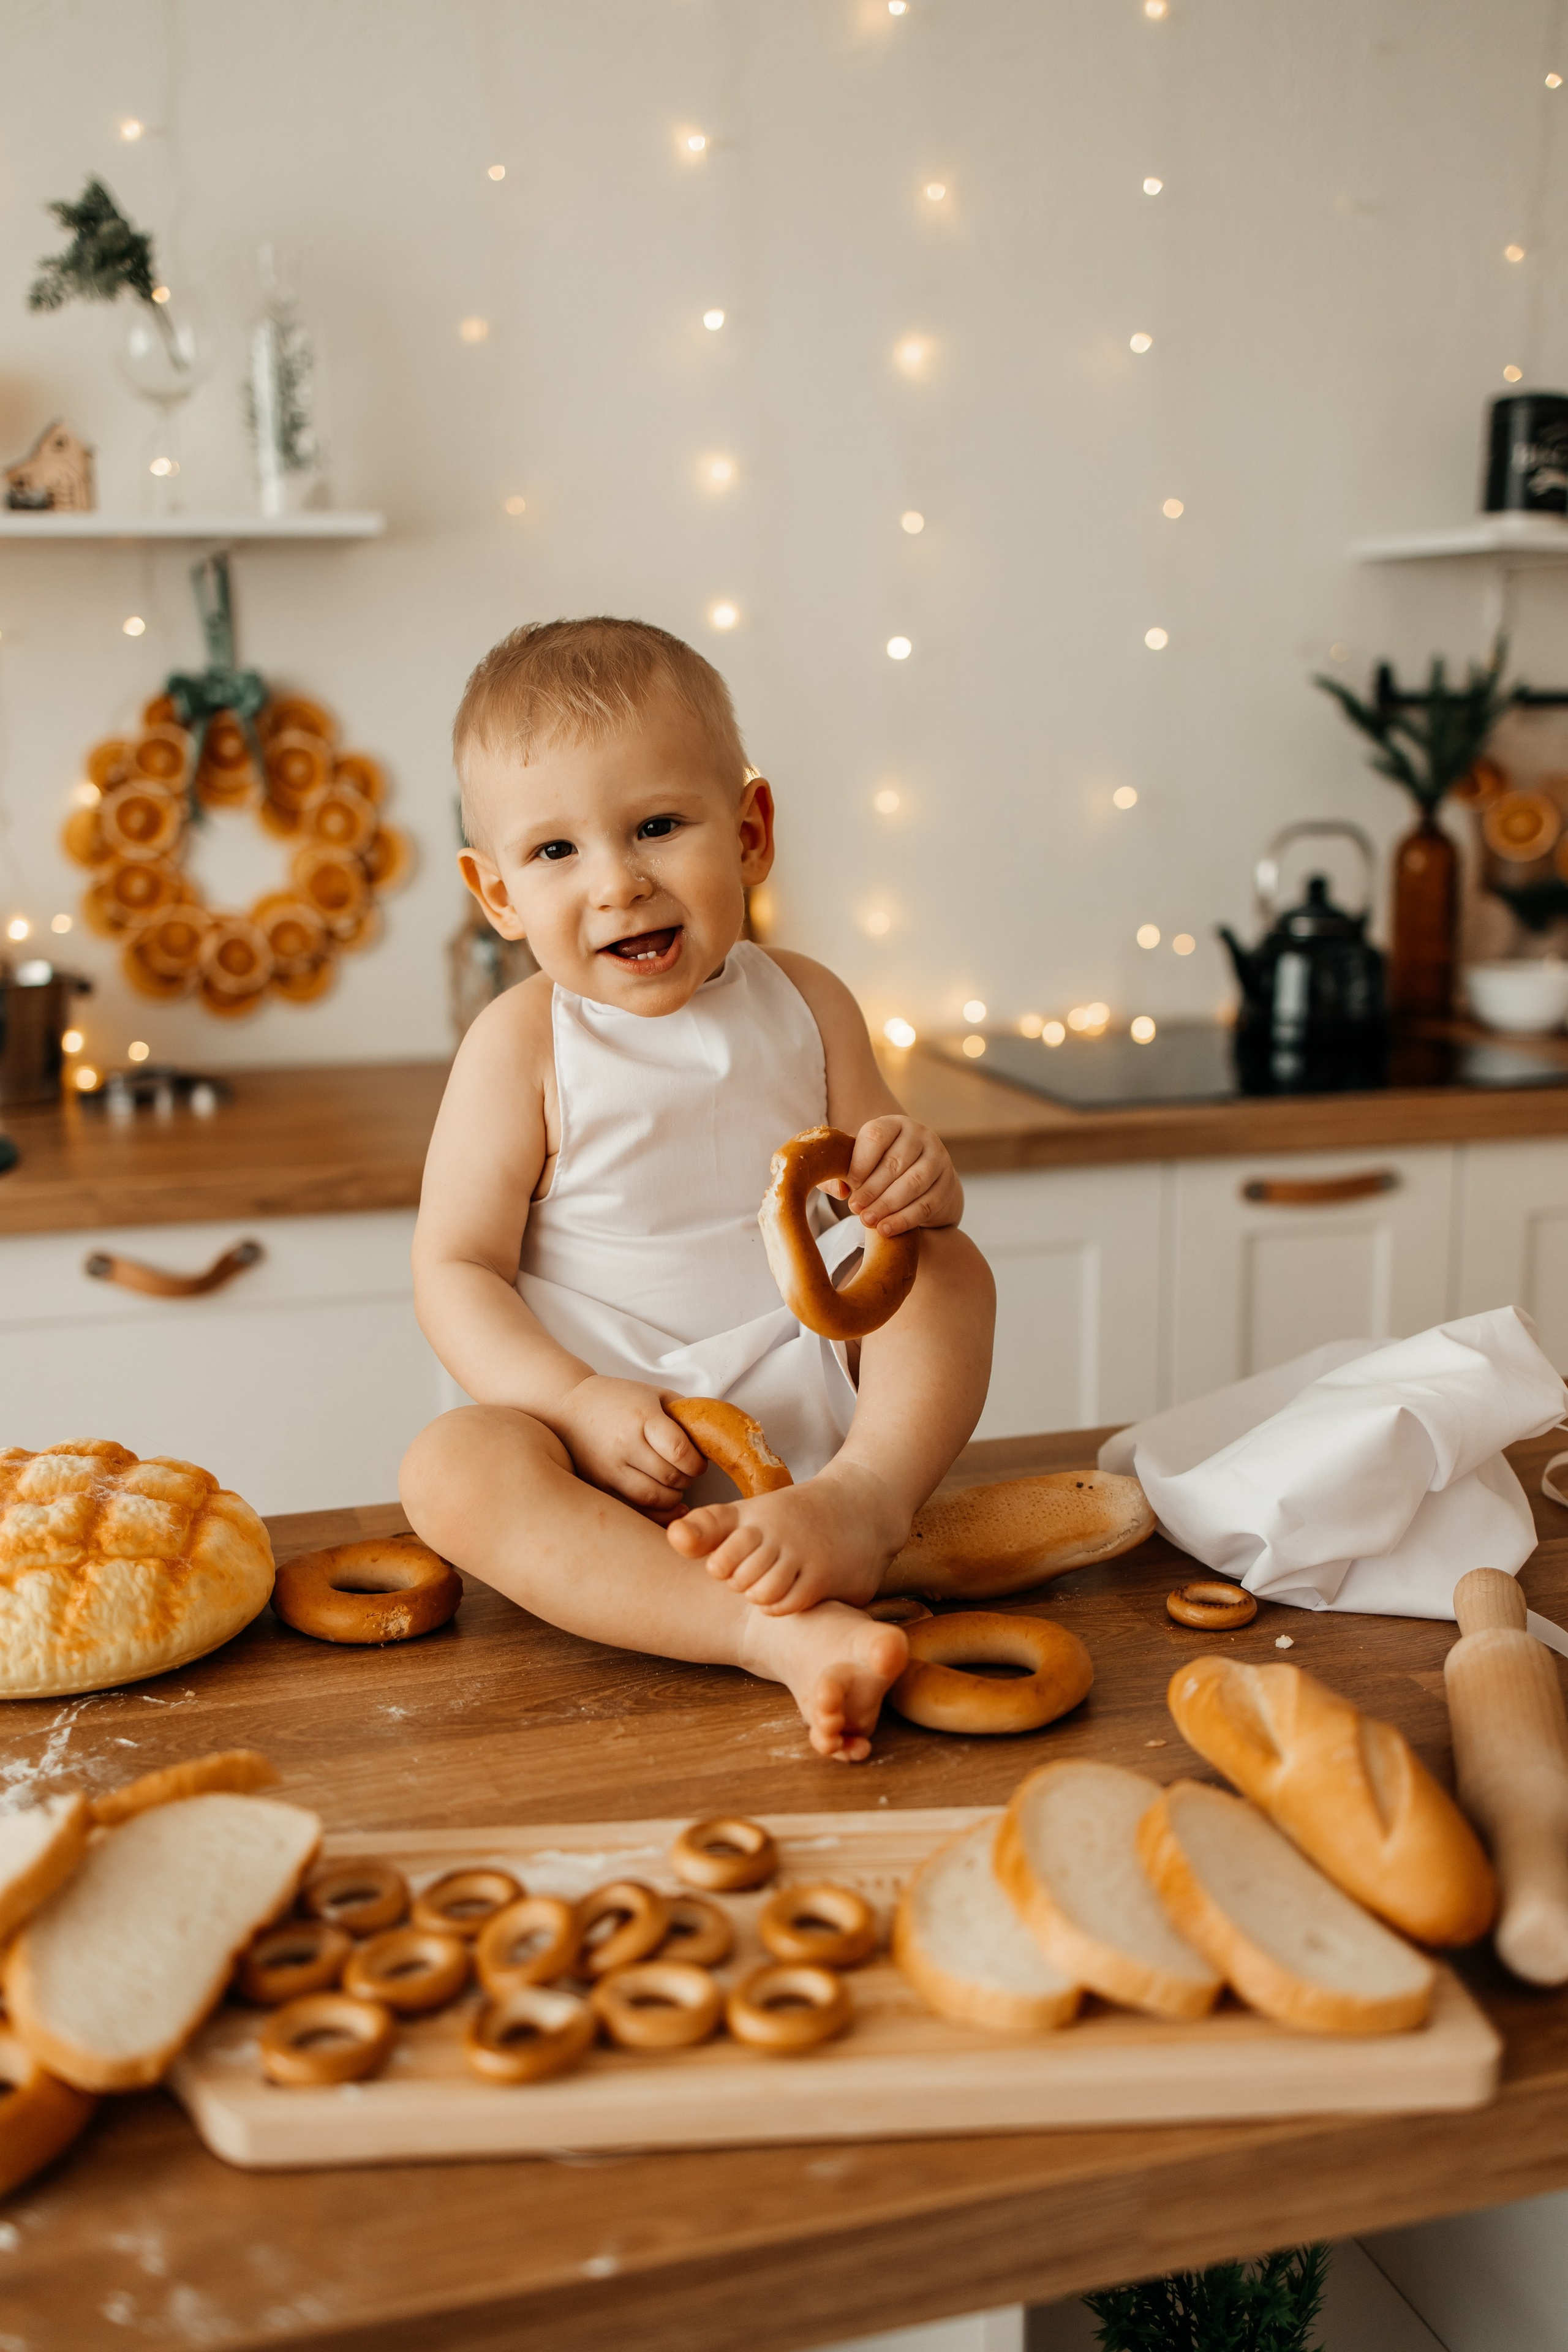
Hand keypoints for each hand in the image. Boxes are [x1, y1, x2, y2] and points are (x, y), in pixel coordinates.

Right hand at [551, 1376, 704, 1521]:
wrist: (568, 1407)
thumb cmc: (618, 1398)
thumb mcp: (654, 1394)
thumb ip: (684, 1411)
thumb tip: (715, 1434)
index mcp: (643, 1417)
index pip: (681, 1451)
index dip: (698, 1463)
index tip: (699, 1461)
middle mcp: (625, 1445)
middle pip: (671, 1477)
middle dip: (688, 1480)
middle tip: (688, 1473)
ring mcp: (610, 1468)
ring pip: (654, 1499)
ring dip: (673, 1497)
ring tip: (674, 1485)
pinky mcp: (599, 1485)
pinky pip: (634, 1509)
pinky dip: (655, 1513)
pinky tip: (665, 1506)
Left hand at [828, 1115, 962, 1236]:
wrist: (923, 1182)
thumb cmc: (880, 1171)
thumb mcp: (858, 1165)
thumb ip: (837, 1174)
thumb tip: (840, 1190)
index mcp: (894, 1124)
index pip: (876, 1136)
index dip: (860, 1161)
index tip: (849, 1184)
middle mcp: (920, 1136)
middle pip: (895, 1162)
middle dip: (872, 1189)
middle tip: (854, 1209)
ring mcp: (939, 1158)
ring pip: (913, 1184)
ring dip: (887, 1205)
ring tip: (867, 1220)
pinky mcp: (948, 1184)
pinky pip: (926, 1204)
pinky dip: (904, 1219)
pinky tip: (886, 1229)